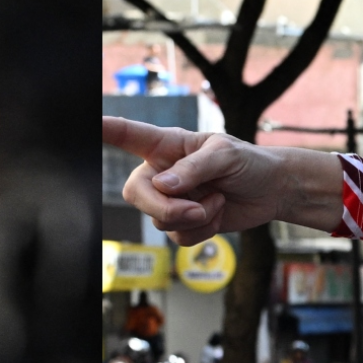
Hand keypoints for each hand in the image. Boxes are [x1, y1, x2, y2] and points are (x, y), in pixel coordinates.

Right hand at [102, 117, 339, 243]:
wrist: (271, 191)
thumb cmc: (249, 162)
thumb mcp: (226, 155)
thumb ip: (194, 167)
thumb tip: (163, 185)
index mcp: (168, 145)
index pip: (130, 135)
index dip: (108, 131)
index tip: (91, 125)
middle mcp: (162, 172)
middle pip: (135, 193)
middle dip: (164, 207)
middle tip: (195, 208)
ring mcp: (171, 199)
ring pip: (158, 220)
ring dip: (193, 218)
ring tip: (217, 202)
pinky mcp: (183, 223)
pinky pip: (177, 237)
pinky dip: (202, 231)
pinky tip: (216, 215)